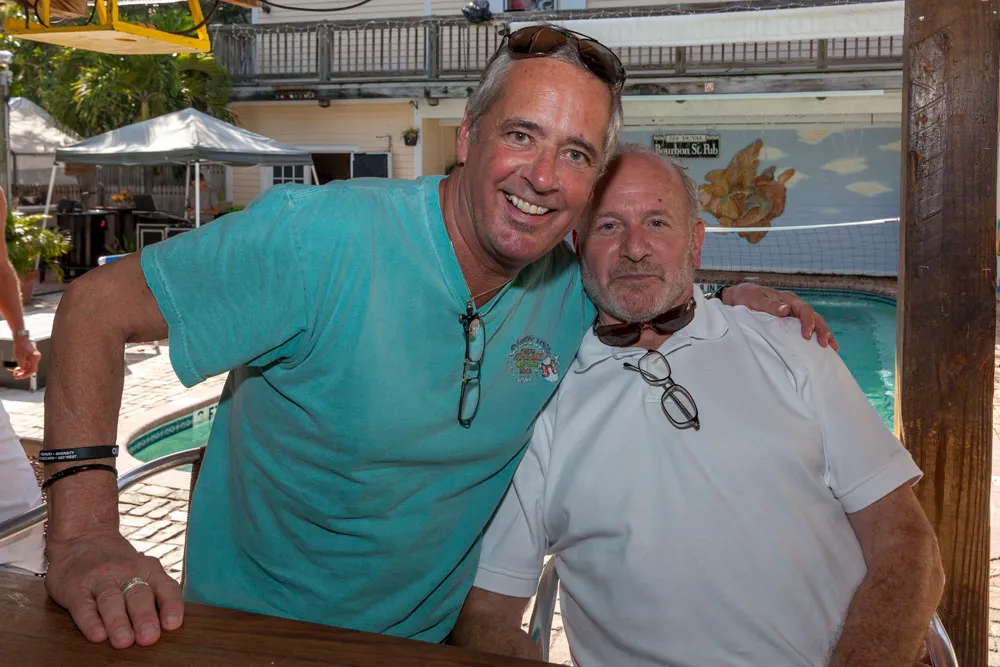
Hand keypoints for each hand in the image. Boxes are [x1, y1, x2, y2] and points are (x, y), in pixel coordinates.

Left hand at [12, 335, 40, 378]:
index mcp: (35, 358)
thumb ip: (22, 366)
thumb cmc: (20, 346)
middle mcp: (36, 358)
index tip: (20, 376)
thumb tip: (22, 371)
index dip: (26, 375)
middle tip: (17, 375)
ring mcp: (35, 357)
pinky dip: (24, 366)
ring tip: (16, 372)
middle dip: (24, 373)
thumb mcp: (19, 357)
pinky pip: (29, 364)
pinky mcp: (32, 356)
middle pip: (32, 369)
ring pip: (30, 367)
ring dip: (23, 370)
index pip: (32, 370)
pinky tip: (19, 367)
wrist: (21, 339)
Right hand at [45, 531, 183, 648]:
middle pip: (138, 595)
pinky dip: (90, 622)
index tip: (172, 624)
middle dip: (144, 617)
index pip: (165, 587)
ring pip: (110, 600)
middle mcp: (125, 573)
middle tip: (149, 637)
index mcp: (147, 569)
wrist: (82, 537)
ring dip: (118, 622)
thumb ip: (156, 592)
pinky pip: (83, 606)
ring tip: (124, 641)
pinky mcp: (75, 589)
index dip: (170, 605)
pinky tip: (98, 635)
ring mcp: (98, 580)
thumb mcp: (142, 569)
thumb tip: (169, 625)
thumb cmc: (118, 564)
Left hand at [723, 283, 838, 349]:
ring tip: (832, 347)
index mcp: (787, 299)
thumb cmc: (745, 297)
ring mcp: (793, 314)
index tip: (806, 335)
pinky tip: (824, 347)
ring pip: (814, 323)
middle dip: (822, 330)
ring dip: (824, 333)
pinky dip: (816, 336)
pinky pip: (806, 328)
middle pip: (814, 316)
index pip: (803, 310)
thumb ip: (769, 304)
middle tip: (825, 344)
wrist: (737, 297)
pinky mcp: (790, 323)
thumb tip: (785, 309)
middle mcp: (793, 306)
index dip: (807, 322)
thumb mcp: (754, 299)